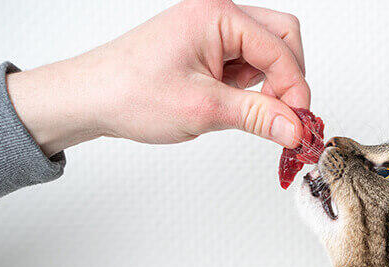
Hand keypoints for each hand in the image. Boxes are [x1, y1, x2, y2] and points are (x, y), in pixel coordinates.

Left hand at [6, 0, 309, 155]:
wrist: (90, 98)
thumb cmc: (130, 93)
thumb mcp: (203, 109)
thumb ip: (258, 116)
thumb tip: (295, 128)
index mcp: (217, 16)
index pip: (280, 49)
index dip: (295, 89)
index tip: (298, 124)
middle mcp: (217, 15)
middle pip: (283, 38)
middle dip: (289, 78)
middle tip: (284, 116)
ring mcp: (212, 30)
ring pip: (268, 51)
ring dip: (270, 84)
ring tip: (248, 113)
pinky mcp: (207, 48)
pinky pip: (247, 63)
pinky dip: (252, 88)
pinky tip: (233, 107)